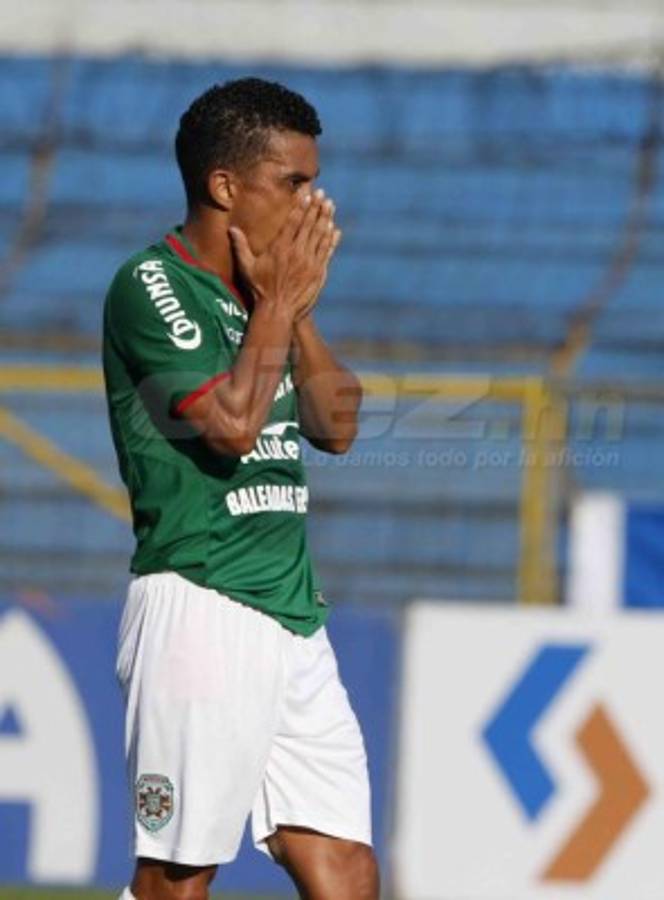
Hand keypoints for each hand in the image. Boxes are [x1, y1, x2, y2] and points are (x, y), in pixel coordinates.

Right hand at [229, 190, 338, 320]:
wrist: (278, 311)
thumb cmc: (260, 289)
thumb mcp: (247, 268)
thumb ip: (241, 247)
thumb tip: (231, 229)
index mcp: (280, 248)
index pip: (293, 221)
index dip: (302, 206)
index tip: (308, 194)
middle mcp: (296, 252)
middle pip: (309, 225)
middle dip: (317, 208)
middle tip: (323, 194)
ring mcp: (309, 262)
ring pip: (320, 235)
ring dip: (326, 219)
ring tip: (330, 206)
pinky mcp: (318, 272)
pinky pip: (326, 251)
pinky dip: (331, 239)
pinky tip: (334, 229)